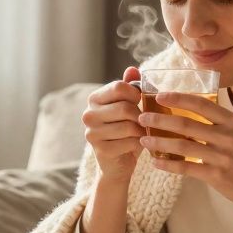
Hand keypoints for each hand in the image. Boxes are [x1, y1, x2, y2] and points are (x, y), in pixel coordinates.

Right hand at [82, 67, 143, 181]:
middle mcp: (88, 114)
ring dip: (141, 131)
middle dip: (140, 115)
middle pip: (125, 107)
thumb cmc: (127, 130)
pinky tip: (136, 145)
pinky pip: (129, 142)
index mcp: (94, 99)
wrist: (118, 163)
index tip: (139, 102)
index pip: (119, 87)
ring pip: (128, 126)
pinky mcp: (100, 150)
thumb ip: (130, 87)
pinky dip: (139, 144)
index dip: (136, 94)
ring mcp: (92, 133)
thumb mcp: (130, 106)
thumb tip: (132, 69)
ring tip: (141, 133)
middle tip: (144, 121)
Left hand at [138, 91, 232, 212]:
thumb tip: (188, 110)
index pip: (200, 103)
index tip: (159, 95)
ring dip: (159, 142)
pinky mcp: (216, 175)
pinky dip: (168, 165)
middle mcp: (227, 136)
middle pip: (185, 123)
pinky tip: (156, 162)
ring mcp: (222, 156)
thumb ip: (218, 122)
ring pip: (182, 145)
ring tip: (144, 140)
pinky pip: (186, 168)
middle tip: (142, 118)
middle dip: (160, 119)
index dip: (178, 97)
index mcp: (231, 121)